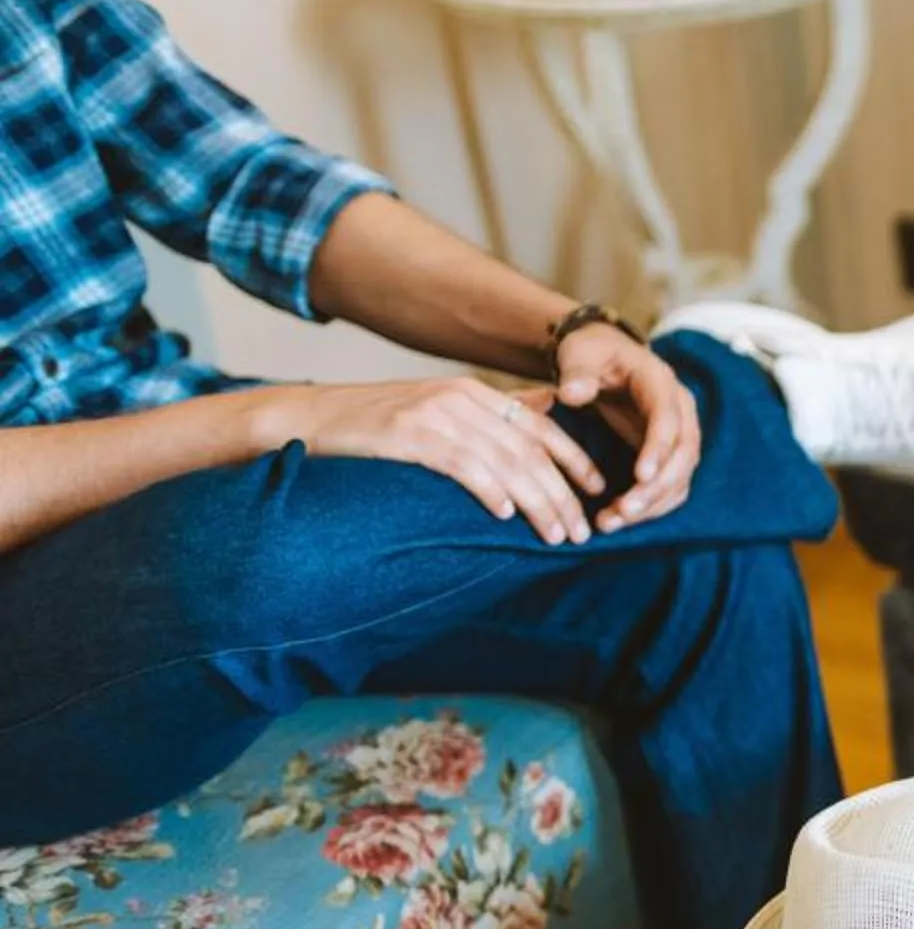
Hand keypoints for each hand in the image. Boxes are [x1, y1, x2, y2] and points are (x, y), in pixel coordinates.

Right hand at [240, 379, 604, 544]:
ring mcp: (434, 413)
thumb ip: (485, 419)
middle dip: (562, 492)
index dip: (574, 459)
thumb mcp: (435, 414)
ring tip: (555, 534)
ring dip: (537, 501)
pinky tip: (504, 515)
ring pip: (505, 460)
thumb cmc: (371, 428)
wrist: (302, 420)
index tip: (597, 491)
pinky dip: (488, 489)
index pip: (541, 426)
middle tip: (581, 530)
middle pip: (530, 448)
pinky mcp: (407, 434)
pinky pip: (461, 463)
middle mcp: (460, 398)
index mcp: (473, 394)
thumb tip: (539, 423)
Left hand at [552, 323, 700, 532]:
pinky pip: (670, 487)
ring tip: (613, 522)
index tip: (640, 476)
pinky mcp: (669, 454)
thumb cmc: (591, 354)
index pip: (669, 419)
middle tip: (624, 512)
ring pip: (680, 477)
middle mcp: (680, 410)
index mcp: (661, 382)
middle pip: (683, 455)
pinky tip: (618, 520)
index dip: (658, 449)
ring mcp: (679, 434)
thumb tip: (571, 394)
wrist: (602, 357)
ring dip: (652, 504)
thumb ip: (577, 373)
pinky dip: (650, 507)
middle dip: (656, 488)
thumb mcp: (581, 354)